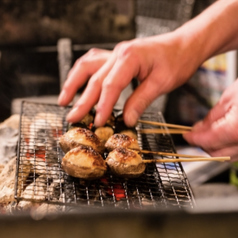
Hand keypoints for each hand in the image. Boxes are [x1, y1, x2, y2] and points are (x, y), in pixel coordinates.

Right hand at [58, 33, 198, 126]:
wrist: (184, 45)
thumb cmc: (177, 60)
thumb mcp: (162, 83)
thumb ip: (141, 101)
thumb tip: (126, 119)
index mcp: (130, 57)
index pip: (110, 85)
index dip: (103, 106)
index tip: (98, 122)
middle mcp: (118, 53)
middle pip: (94, 78)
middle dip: (82, 101)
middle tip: (72, 117)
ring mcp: (115, 53)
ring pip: (86, 66)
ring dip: (73, 83)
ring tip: (64, 100)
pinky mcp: (116, 57)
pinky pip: (93, 63)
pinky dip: (83, 75)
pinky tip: (78, 83)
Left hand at [183, 79, 237, 161]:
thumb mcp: (231, 97)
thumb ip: (213, 117)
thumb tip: (198, 128)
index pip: (208, 141)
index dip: (193, 139)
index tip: (186, 135)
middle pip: (217, 153)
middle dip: (202, 144)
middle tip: (194, 133)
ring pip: (229, 156)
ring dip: (215, 147)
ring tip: (208, 133)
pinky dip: (228, 146)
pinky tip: (223, 135)